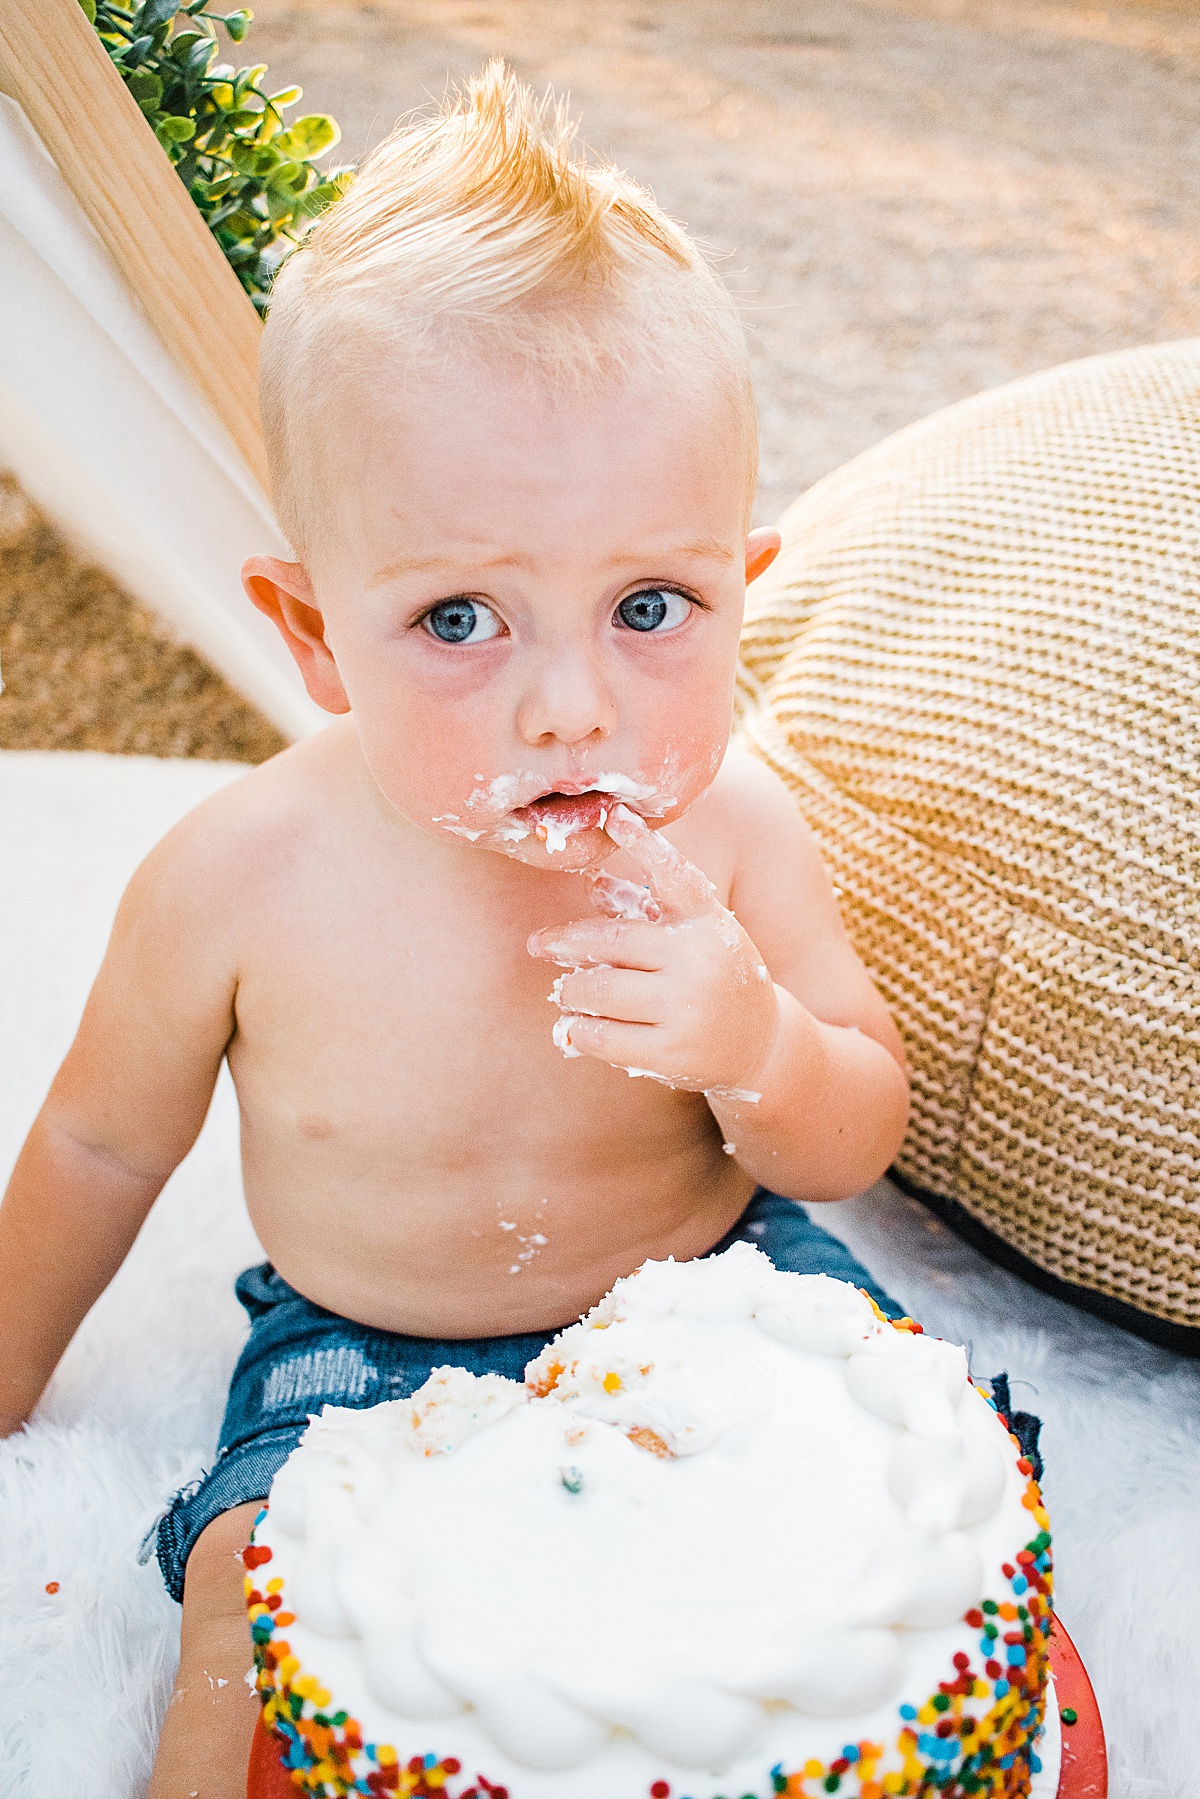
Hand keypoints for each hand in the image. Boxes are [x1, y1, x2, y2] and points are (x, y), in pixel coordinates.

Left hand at [527, 805, 780, 1095]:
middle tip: (539, 945)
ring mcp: (687, 1009)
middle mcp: (700, 961)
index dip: (645, 844)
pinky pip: (603, 1037)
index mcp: (708, 923)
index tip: (615, 816)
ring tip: (565, 993)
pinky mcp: (672, 1053)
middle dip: (565, 943)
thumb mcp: (697, 936)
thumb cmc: (715, 977)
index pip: (674, 877)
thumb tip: (594, 885)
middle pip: (611, 943)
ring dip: (570, 992)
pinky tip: (576, 1027)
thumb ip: (650, 910)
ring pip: (599, 991)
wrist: (760, 1044)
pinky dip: (579, 1030)